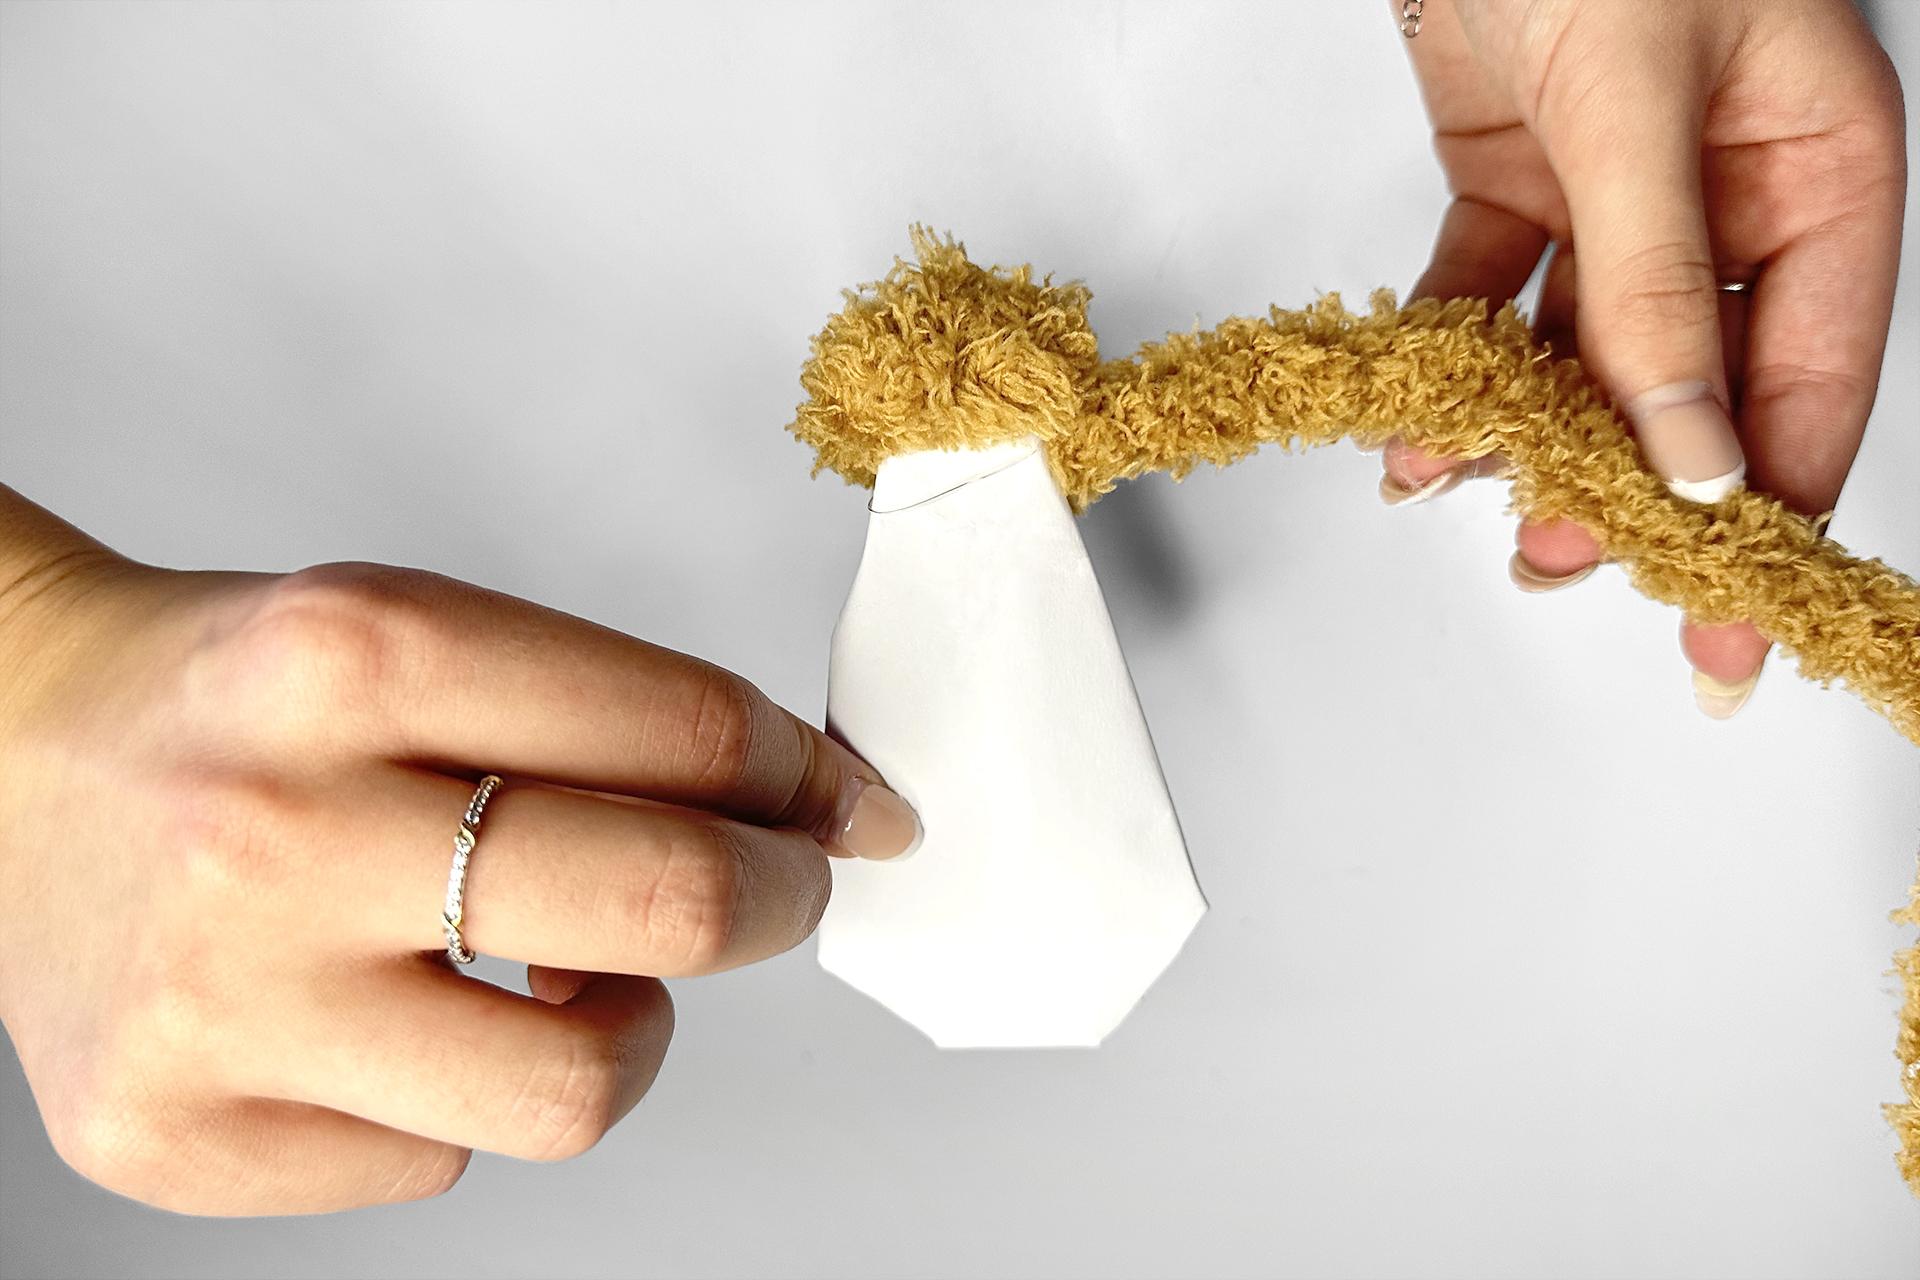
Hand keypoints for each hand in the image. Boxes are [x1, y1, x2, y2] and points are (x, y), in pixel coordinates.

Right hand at [0, 487, 918, 1215]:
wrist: (11, 759)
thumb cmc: (242, 698)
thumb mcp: (419, 629)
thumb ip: (613, 713)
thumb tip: (812, 806)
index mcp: (355, 656)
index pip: (685, 731)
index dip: (803, 778)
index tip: (836, 804)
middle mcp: (278, 832)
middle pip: (665, 909)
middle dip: (777, 900)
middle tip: (781, 889)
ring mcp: (218, 1004)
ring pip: (574, 1093)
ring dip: (628, 1035)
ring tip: (570, 979)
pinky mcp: (174, 1134)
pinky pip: (438, 1162)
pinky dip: (460, 1095)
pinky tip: (396, 1021)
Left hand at [1389, 0, 1905, 715]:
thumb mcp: (1639, 104)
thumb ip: (1656, 286)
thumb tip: (1689, 456)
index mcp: (1820, 169)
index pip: (1806, 377)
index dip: (1767, 510)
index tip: (1729, 621)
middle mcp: (1727, 192)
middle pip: (1691, 384)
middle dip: (1623, 486)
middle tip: (1565, 567)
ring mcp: (1620, 189)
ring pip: (1583, 354)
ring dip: (1525, 435)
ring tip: (1472, 496)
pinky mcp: (1521, 174)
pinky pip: (1493, 295)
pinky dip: (1452, 358)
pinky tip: (1418, 422)